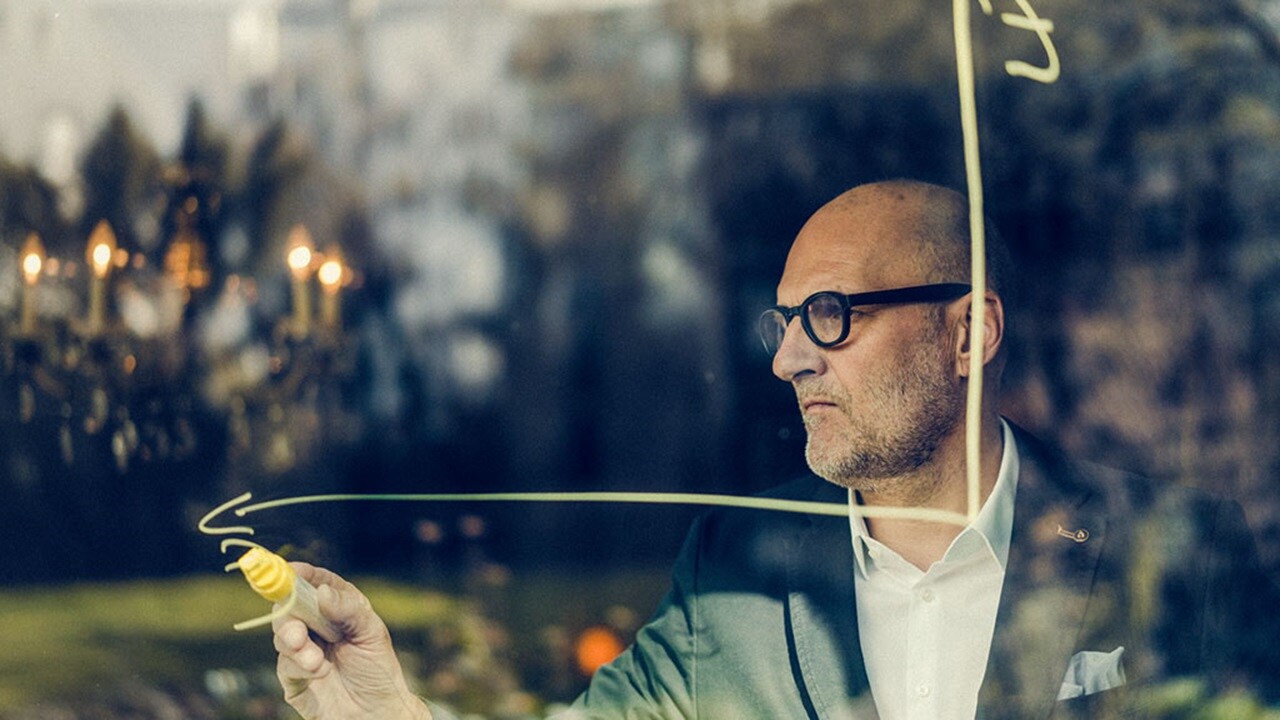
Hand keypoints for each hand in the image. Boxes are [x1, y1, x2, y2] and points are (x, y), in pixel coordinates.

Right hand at [272, 563, 431, 719]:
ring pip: (282, 635)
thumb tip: (323, 592)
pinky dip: (299, 665)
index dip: (302, 574)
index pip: (316, 583)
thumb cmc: (378, 671)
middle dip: (288, 613)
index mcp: (338, 609)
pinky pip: (285, 664)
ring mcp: (303, 651)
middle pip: (290, 607)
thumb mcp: (371, 633)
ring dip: (294, 643)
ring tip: (315, 659)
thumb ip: (348, 609)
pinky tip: (318, 671)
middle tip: (297, 629)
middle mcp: (317, 627)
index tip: (292, 570)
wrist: (375, 713)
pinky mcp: (294, 677)